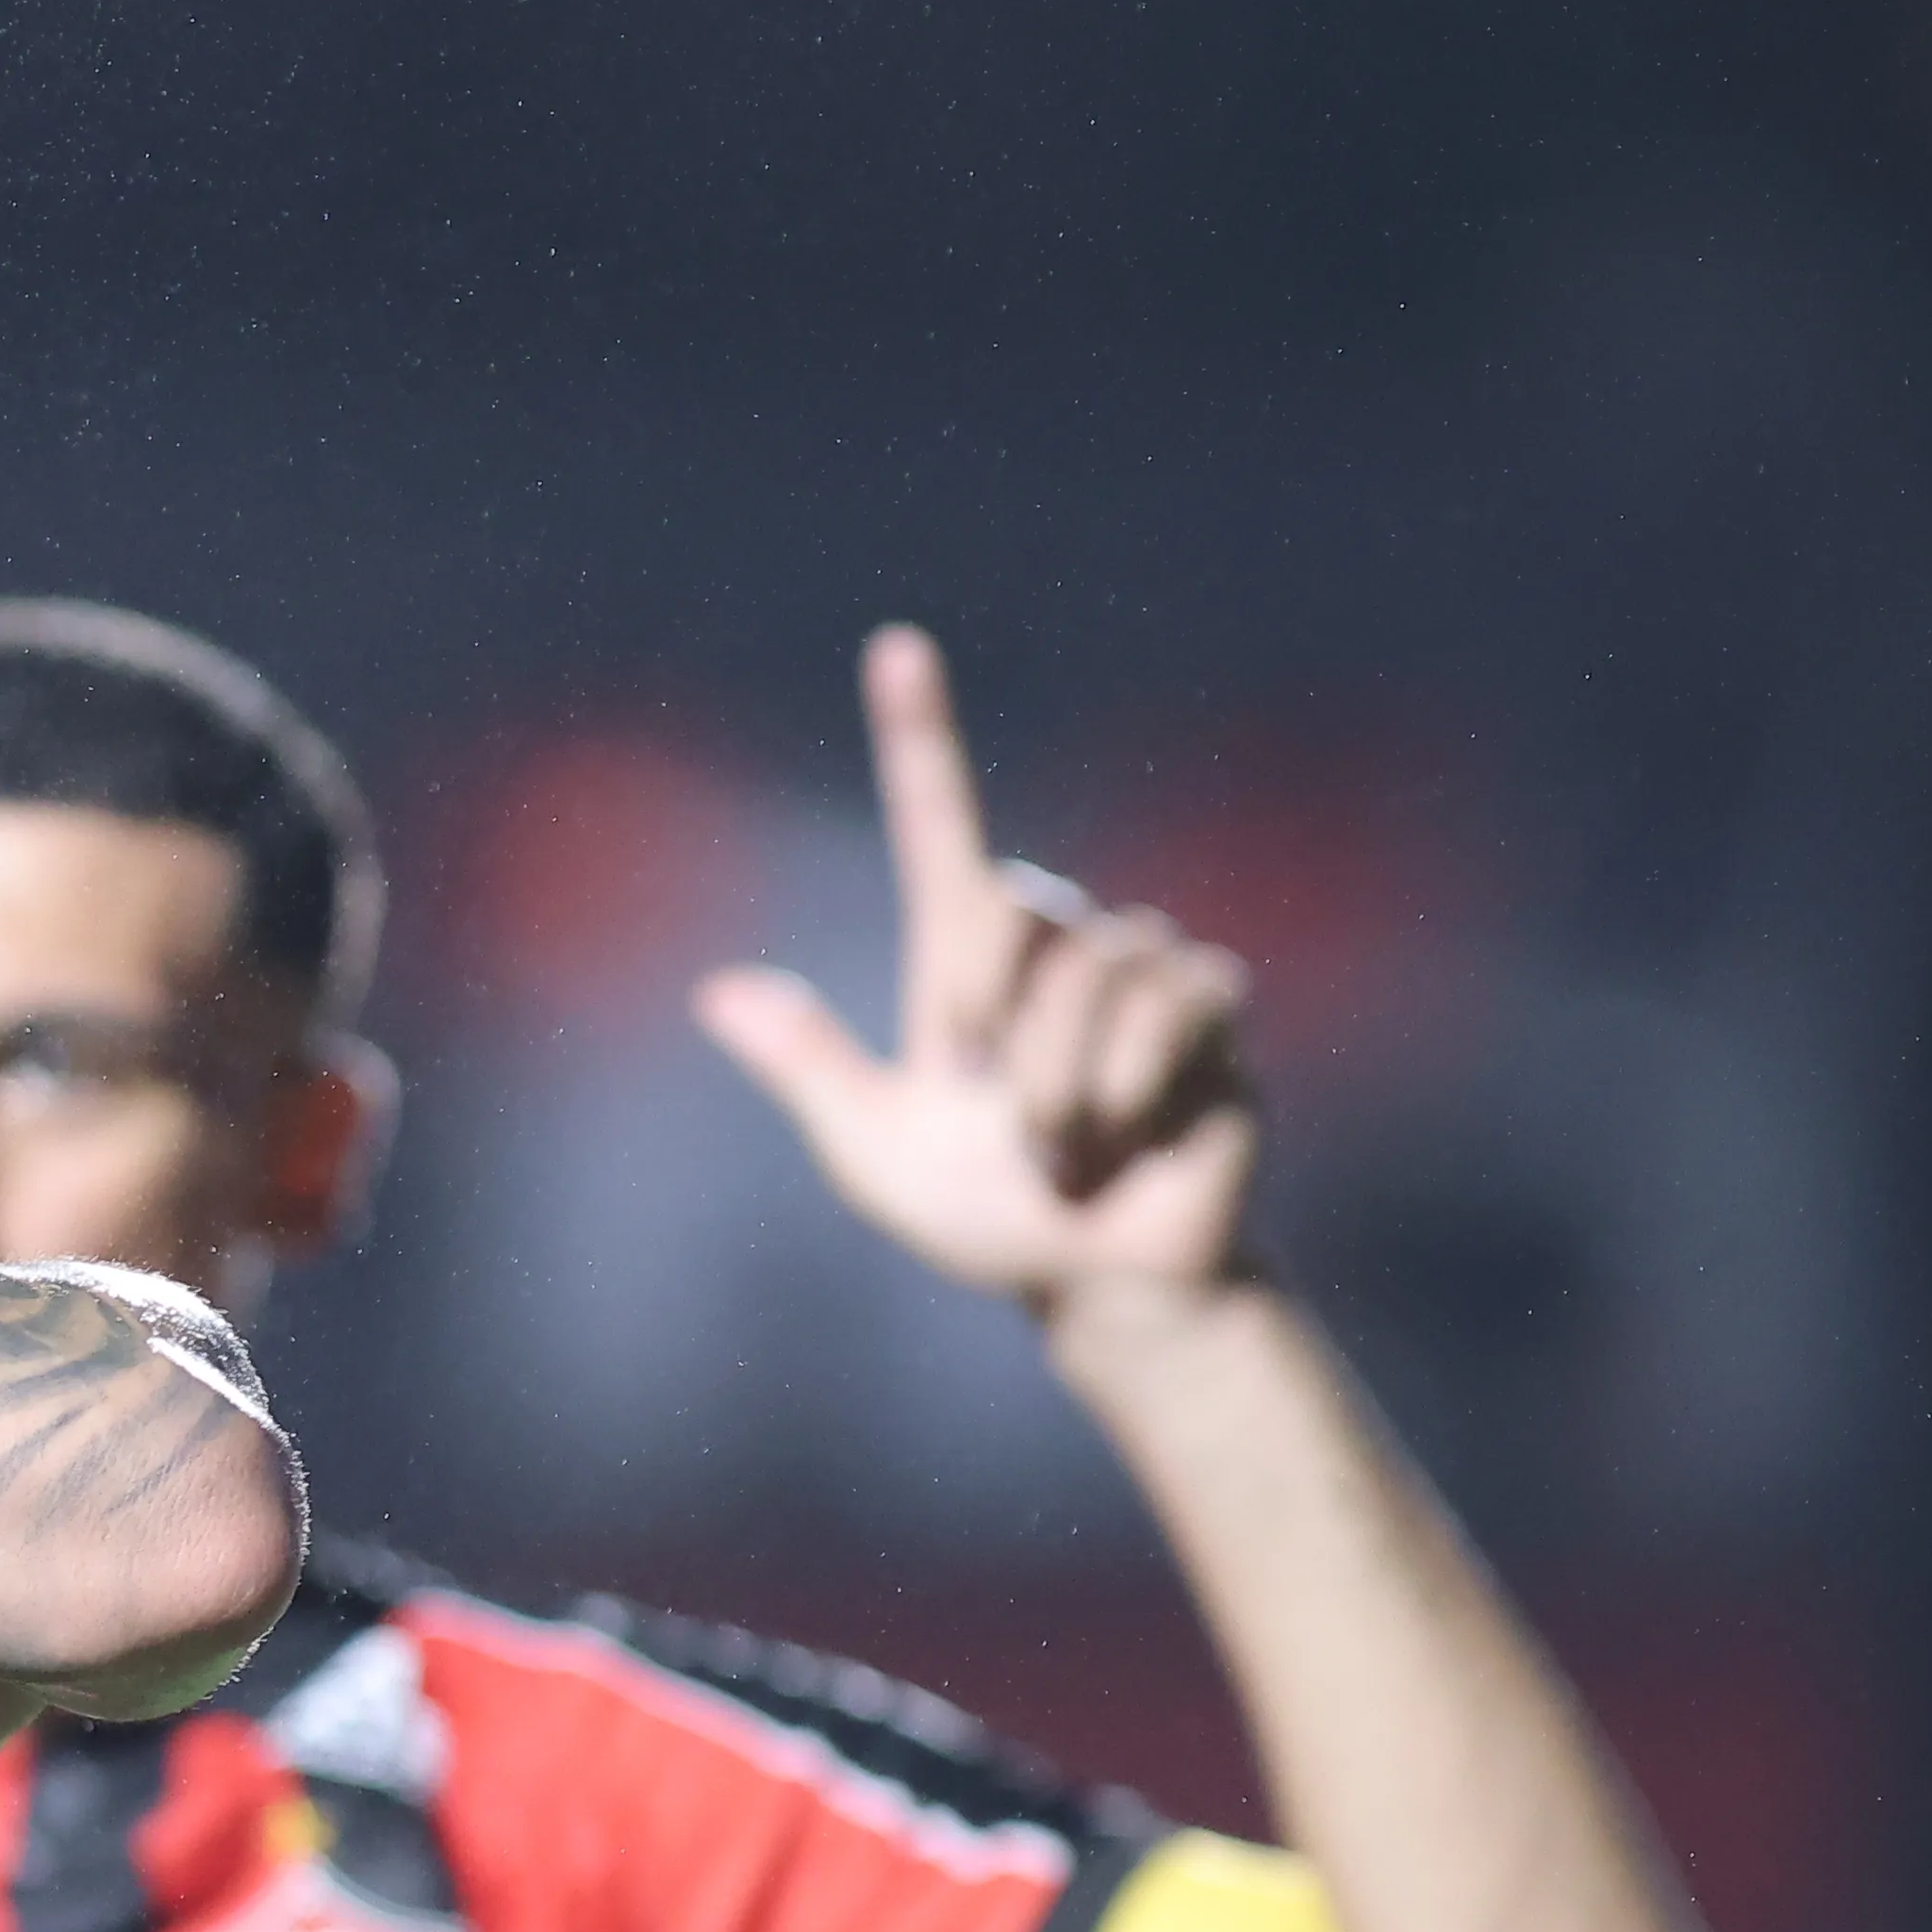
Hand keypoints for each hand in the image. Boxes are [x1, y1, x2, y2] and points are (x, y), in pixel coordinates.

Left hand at [694, 625, 1261, 1312]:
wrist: (1101, 1285)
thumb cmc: (989, 1225)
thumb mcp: (877, 1156)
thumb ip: (813, 1071)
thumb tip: (719, 994)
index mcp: (961, 962)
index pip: (938, 825)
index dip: (917, 737)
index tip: (894, 645)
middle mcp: (1052, 946)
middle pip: (1012, 902)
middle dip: (989, 1013)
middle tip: (1005, 1113)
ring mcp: (1139, 968)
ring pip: (1087, 970)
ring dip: (1059, 1082)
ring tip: (1069, 1148)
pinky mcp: (1212, 1007)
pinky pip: (1163, 1006)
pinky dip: (1127, 1086)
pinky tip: (1136, 1133)